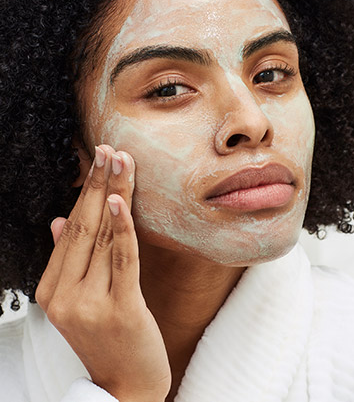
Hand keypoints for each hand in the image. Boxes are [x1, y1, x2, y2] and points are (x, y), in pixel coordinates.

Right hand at [36, 145, 170, 401]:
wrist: (126, 389)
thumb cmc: (109, 340)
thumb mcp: (80, 301)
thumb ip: (67, 260)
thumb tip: (59, 220)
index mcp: (53, 290)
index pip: (71, 230)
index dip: (86, 192)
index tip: (98, 160)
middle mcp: (65, 296)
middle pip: (85, 227)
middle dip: (98, 183)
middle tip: (108, 149)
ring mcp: (90, 304)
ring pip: (104, 237)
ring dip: (115, 193)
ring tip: (120, 160)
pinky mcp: (121, 309)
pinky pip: (122, 259)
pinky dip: (122, 227)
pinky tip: (122, 200)